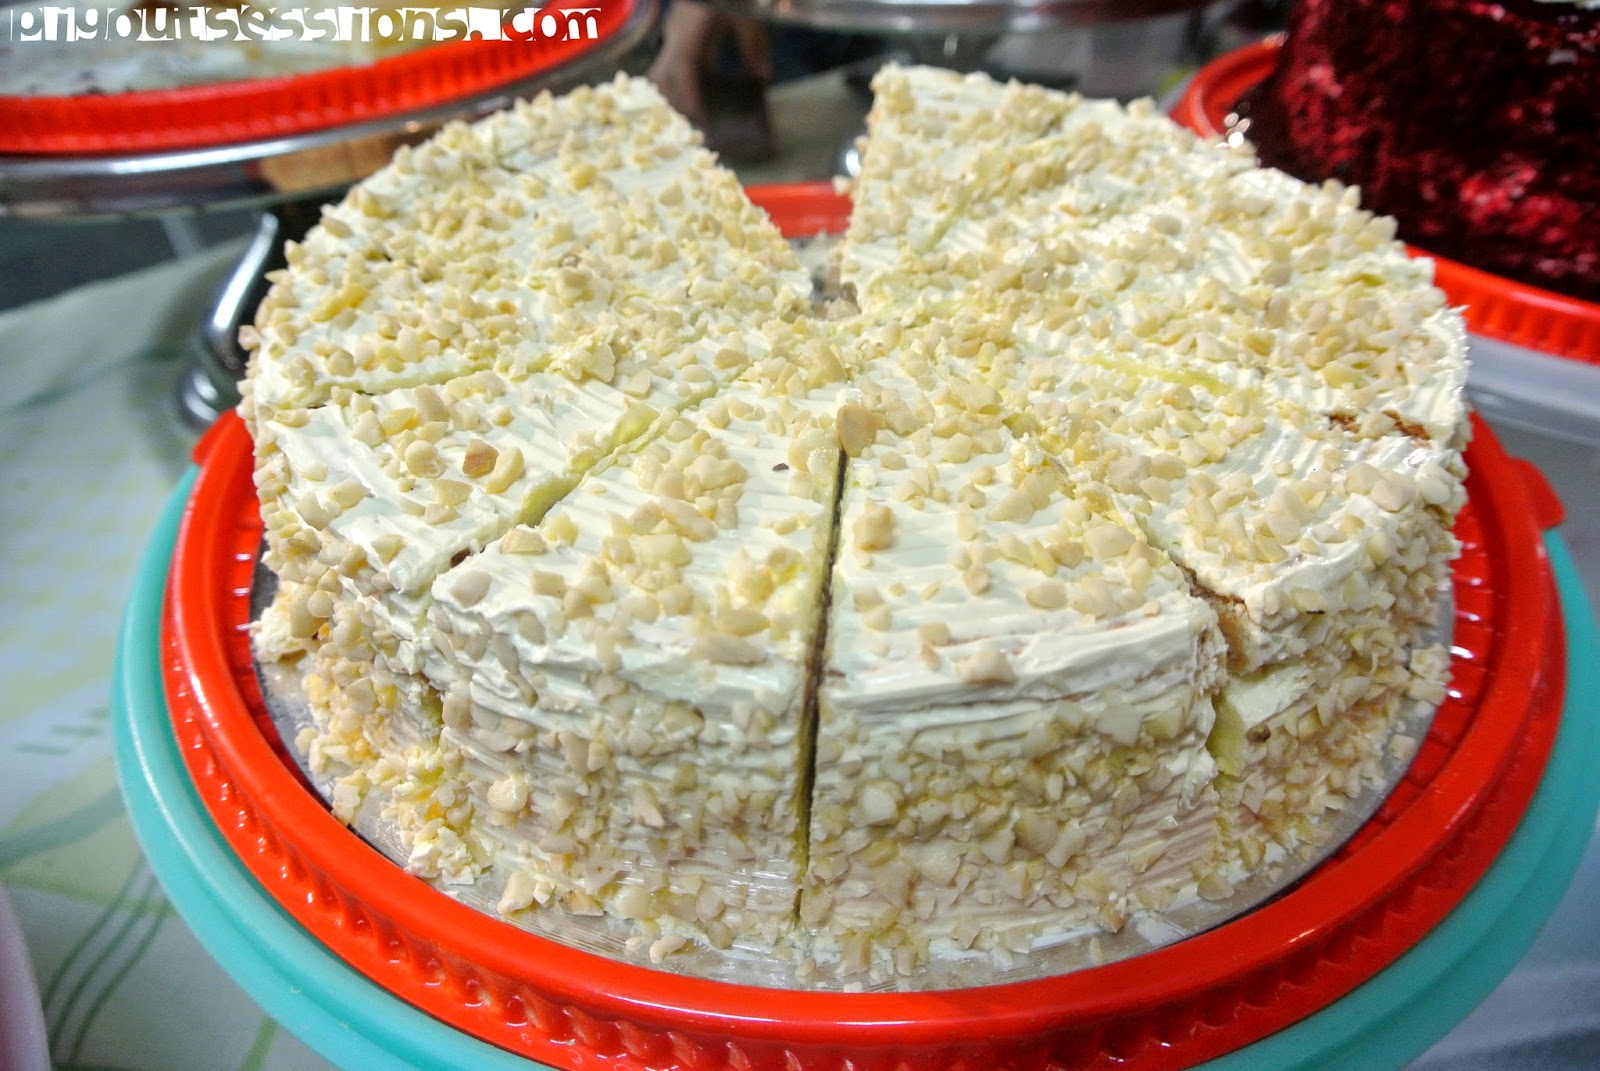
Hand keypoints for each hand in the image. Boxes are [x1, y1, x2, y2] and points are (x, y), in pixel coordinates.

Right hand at [647, 1, 770, 126]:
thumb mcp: (748, 15)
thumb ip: (754, 46)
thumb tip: (762, 77)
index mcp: (689, 29)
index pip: (681, 69)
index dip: (689, 96)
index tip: (700, 119)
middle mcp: (676, 32)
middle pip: (662, 75)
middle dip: (676, 101)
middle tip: (696, 123)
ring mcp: (676, 29)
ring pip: (664, 69)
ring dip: (678, 92)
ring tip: (699, 112)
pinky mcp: (681, 28)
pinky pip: (677, 60)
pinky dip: (687, 79)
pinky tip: (705, 90)